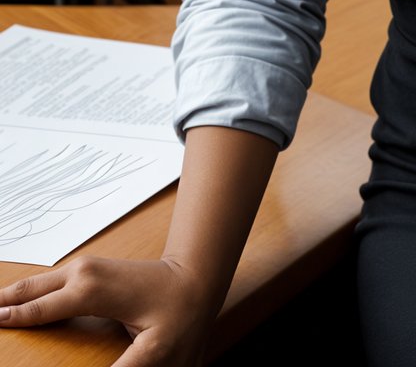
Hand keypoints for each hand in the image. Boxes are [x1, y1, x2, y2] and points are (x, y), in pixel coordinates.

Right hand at [0, 254, 218, 365]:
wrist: (196, 275)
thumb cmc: (181, 311)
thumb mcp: (157, 349)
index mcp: (92, 290)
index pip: (39, 309)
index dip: (11, 320)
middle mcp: (83, 272)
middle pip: (28, 290)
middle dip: (1, 304)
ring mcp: (85, 267)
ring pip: (34, 283)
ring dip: (10, 298)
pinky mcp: (88, 270)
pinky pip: (47, 283)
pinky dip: (25, 294)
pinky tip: (13, 305)